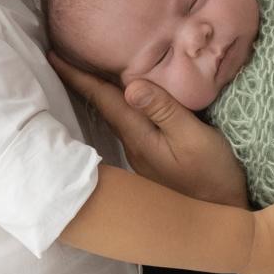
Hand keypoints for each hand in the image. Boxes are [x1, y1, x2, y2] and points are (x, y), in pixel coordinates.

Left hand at [49, 54, 247, 207]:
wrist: (220, 218)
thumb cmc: (212, 175)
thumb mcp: (193, 137)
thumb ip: (165, 110)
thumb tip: (131, 86)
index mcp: (138, 136)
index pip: (102, 99)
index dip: (78, 76)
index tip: (53, 56)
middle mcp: (133, 145)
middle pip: (102, 107)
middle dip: (81, 83)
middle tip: (61, 58)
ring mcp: (142, 155)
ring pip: (114, 117)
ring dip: (98, 95)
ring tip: (85, 74)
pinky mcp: (153, 160)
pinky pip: (128, 125)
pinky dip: (118, 107)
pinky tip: (123, 102)